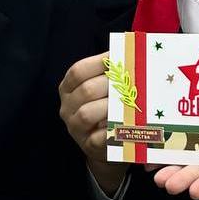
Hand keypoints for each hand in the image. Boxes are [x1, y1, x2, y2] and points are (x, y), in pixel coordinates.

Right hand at [59, 52, 126, 193]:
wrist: (104, 148)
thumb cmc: (105, 110)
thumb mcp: (101, 91)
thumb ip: (109, 74)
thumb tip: (129, 52)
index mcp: (68, 89)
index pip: (77, 71)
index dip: (98, 62)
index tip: (120, 56)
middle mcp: (67, 107)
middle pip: (85, 90)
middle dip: (110, 83)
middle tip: (131, 80)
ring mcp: (75, 128)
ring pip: (87, 114)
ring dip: (111, 105)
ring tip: (131, 100)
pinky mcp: (88, 146)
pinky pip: (99, 138)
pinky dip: (114, 130)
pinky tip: (129, 123)